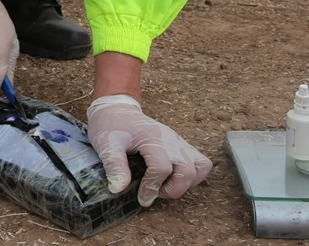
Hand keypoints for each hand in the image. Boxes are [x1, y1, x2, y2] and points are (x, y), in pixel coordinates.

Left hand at [85, 95, 212, 206]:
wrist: (117, 110)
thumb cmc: (111, 126)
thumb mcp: (106, 144)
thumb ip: (114, 165)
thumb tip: (118, 189)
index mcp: (152, 138)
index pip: (162, 168)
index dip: (152, 187)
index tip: (142, 198)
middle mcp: (171, 139)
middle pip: (187, 170)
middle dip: (173, 190)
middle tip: (155, 193)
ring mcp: (179, 142)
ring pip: (201, 167)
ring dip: (187, 184)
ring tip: (165, 186)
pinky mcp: (182, 145)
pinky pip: (202, 162)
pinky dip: (193, 176)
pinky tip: (173, 179)